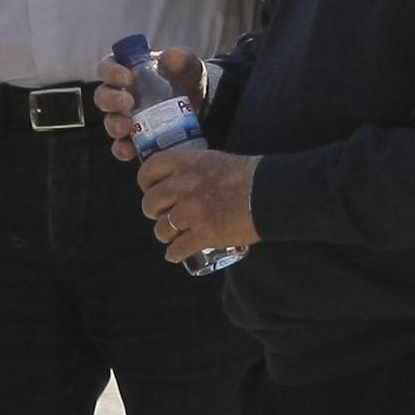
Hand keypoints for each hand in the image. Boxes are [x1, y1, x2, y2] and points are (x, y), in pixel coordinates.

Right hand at [96, 46, 207, 162]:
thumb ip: (181, 58)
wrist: (201, 104)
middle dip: (111, 100)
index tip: (127, 78)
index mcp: (126, 70)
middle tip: (128, 102)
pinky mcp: (134, 138)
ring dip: (114, 125)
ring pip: (110, 121)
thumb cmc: (186, 77)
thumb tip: (170, 56)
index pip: (107, 67)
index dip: (111, 72)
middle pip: (103, 96)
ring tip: (128, 127)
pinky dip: (122, 149)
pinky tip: (130, 150)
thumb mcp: (188, 65)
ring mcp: (125, 117)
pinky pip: (120, 145)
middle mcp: (120, 93)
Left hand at [138, 142, 259, 263]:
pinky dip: (175, 254)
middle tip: (164, 215)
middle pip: (150, 203)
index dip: (146, 182)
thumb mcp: (214, 160)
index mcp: (185, 163)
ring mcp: (191, 212)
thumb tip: (181, 180)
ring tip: (174, 236)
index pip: (149, 170)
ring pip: (161, 229)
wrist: (268, 193)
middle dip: (154, 212)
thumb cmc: (247, 175)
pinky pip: (177, 250)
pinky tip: (177, 254)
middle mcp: (182, 186)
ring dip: (165, 234)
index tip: (150, 189)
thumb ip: (193, 169)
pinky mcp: (202, 234)